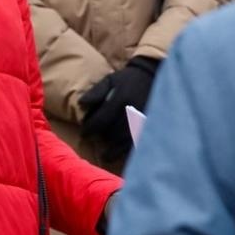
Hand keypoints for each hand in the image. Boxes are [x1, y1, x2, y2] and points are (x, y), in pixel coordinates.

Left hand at [79, 56, 160, 170]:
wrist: (154, 77)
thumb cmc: (128, 79)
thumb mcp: (110, 79)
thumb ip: (96, 92)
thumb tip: (80, 104)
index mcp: (120, 101)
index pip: (100, 121)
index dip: (89, 130)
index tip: (84, 134)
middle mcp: (131, 114)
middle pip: (112, 134)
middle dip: (102, 140)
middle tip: (95, 142)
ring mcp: (143, 123)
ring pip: (125, 143)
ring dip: (114, 151)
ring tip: (106, 156)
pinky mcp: (150, 128)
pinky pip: (138, 144)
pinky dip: (129, 152)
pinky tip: (123, 155)